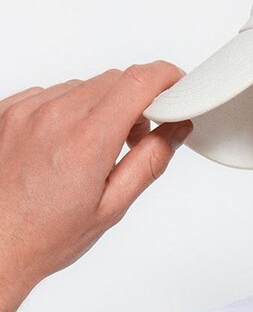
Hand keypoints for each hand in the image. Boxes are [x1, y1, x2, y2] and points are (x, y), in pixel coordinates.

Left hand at [0, 61, 191, 311]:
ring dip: (100, 107)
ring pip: (82, 87)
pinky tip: (64, 146)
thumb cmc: (45, 234)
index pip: (138, 82)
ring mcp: (27, 109)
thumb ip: (149, 161)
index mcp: (87, 140)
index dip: (166, 78)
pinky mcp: (8, 109)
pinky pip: (50, 95)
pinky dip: (67, 111)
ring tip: (94, 149)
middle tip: (136, 136)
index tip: (176, 86)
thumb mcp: (112, 206)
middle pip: (112, 80)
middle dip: (136, 100)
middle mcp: (55, 116)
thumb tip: (174, 131)